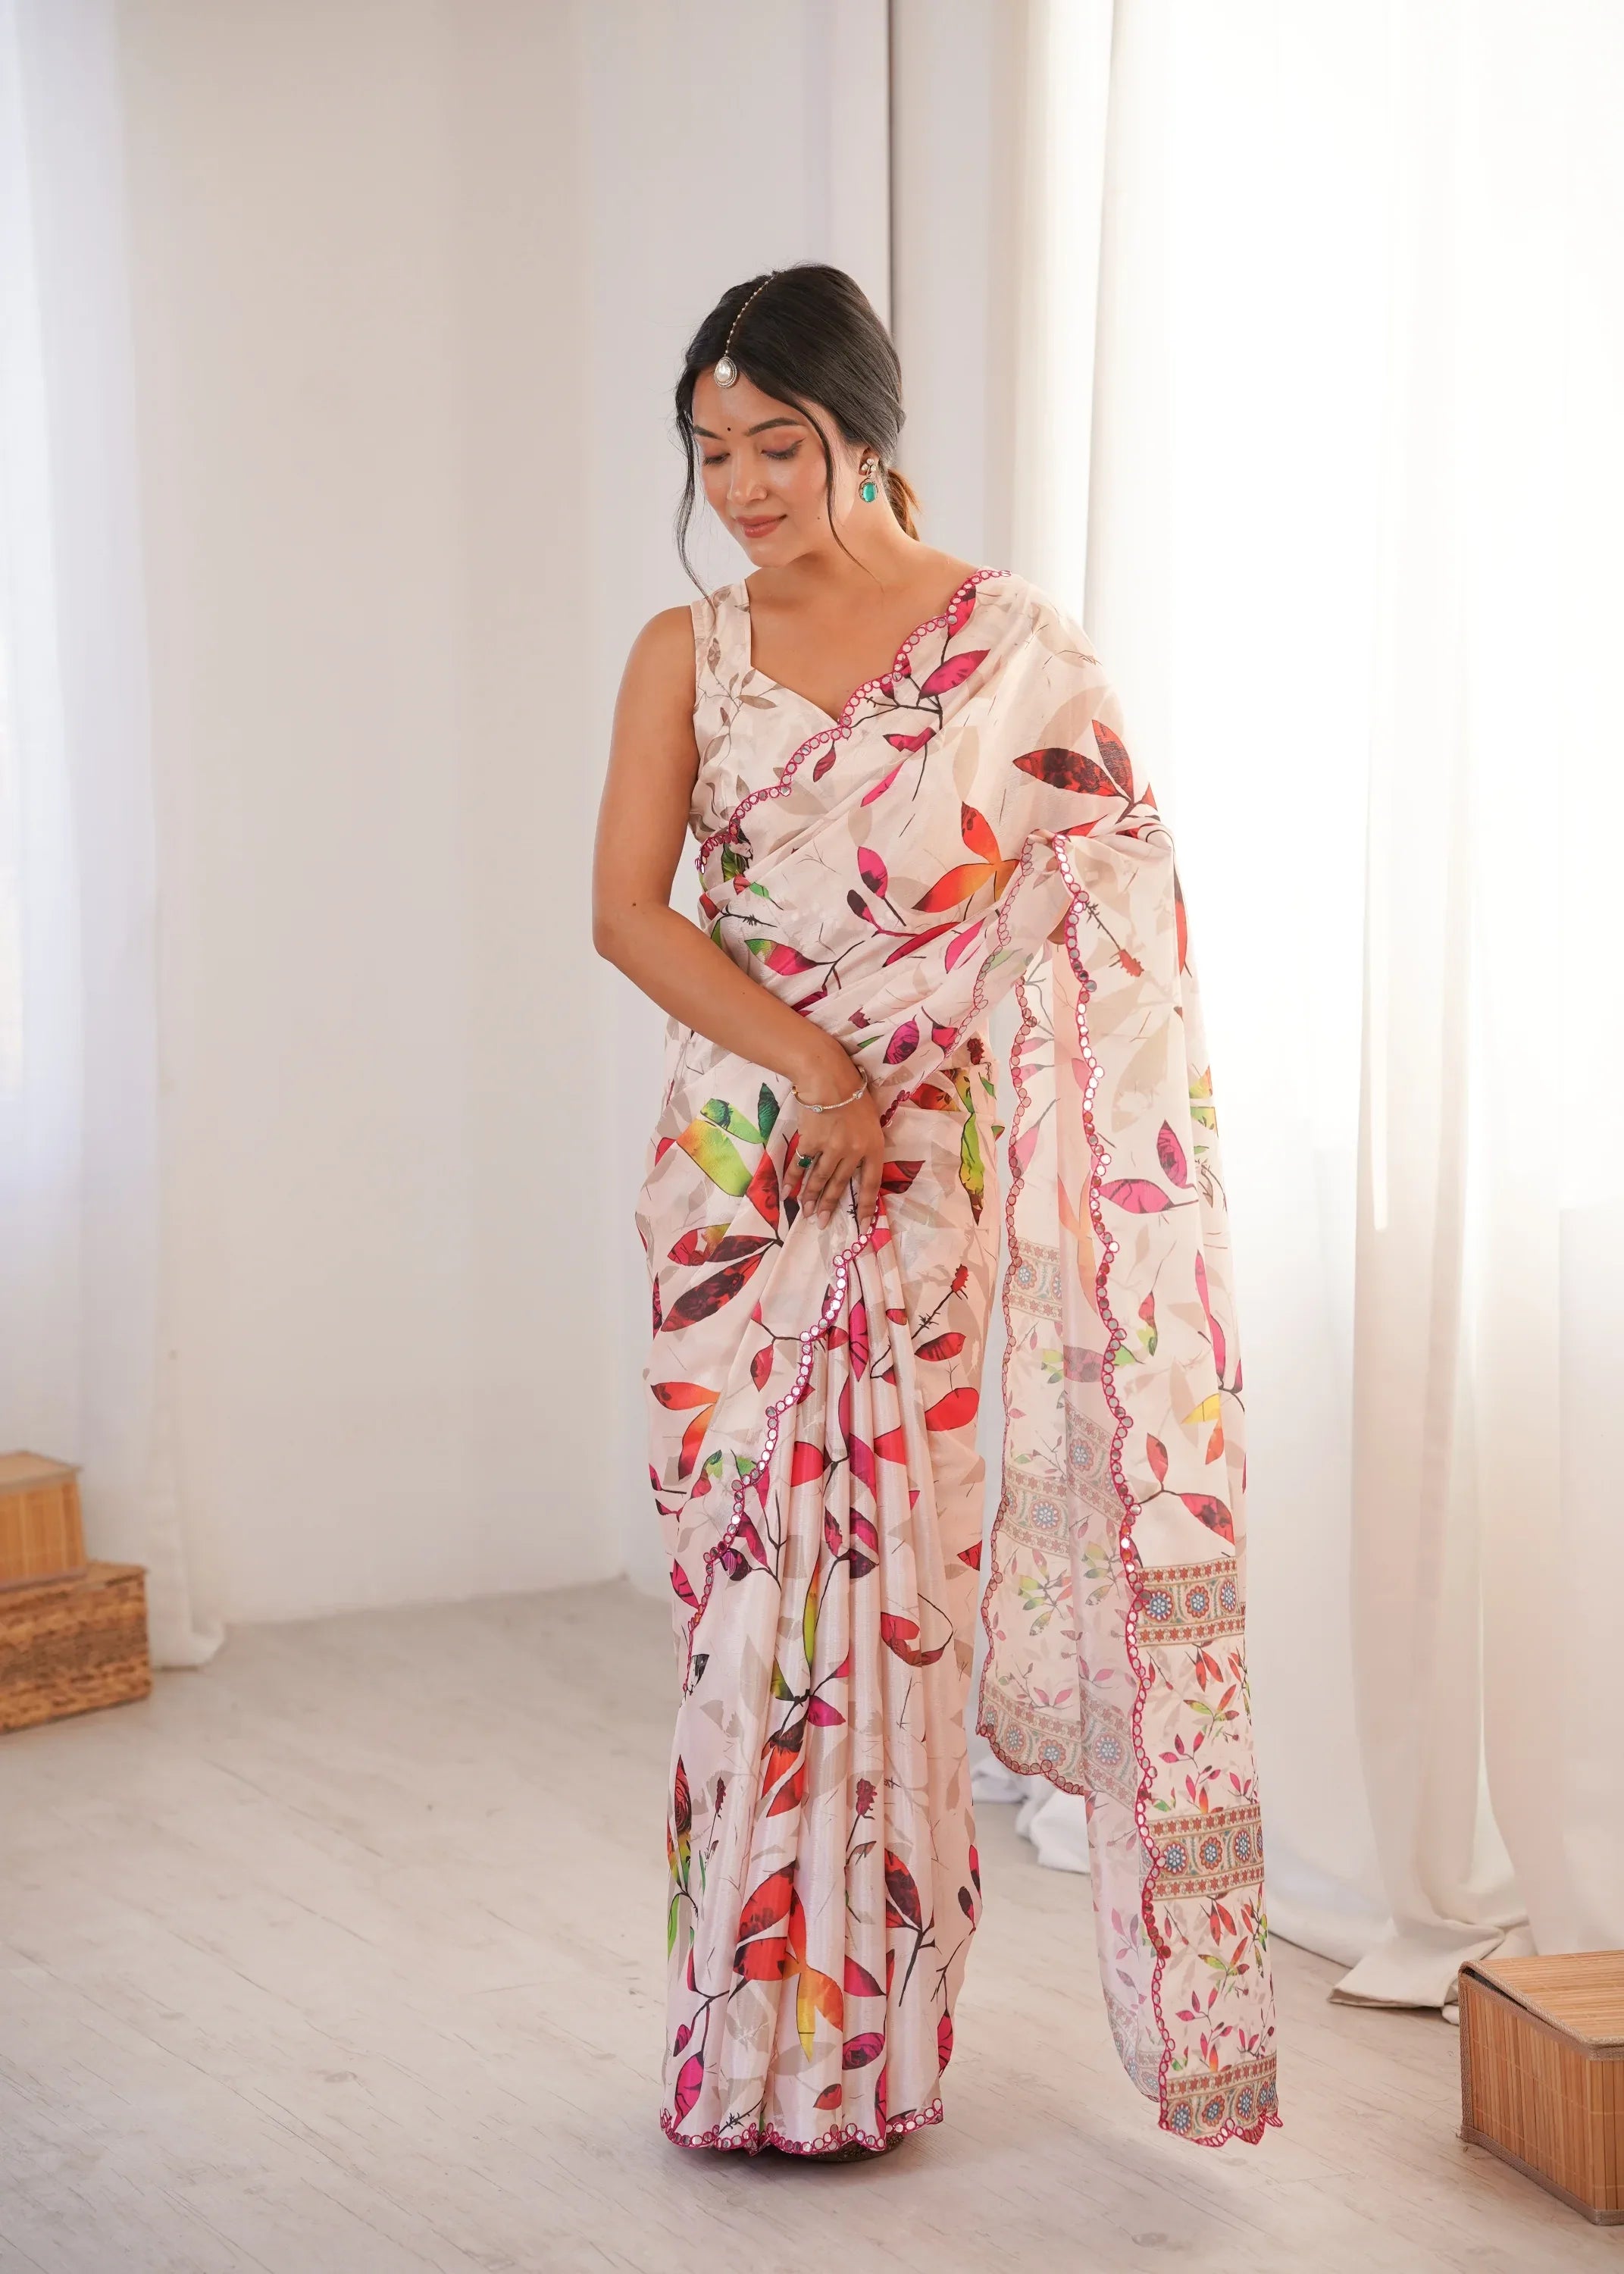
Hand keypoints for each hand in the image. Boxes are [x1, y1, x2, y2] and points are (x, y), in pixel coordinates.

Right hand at [789, 1059, 884, 1233]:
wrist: (829, 1078)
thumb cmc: (855, 1094)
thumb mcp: (871, 1121)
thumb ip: (865, 1144)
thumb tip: (857, 1166)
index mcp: (873, 1147)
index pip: (871, 1185)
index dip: (867, 1208)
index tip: (863, 1228)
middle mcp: (852, 1152)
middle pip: (840, 1185)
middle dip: (829, 1206)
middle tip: (821, 1223)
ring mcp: (831, 1148)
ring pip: (820, 1179)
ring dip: (811, 1198)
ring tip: (806, 1213)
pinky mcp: (810, 1142)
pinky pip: (801, 1164)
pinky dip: (793, 1179)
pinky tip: (788, 1192)